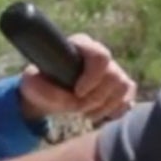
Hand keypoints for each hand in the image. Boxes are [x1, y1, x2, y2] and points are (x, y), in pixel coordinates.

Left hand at [17, 33, 136, 124]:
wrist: (49, 93)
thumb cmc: (40, 83)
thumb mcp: (33, 84)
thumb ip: (46, 89)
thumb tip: (70, 98)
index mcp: (81, 46)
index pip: (100, 55)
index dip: (92, 77)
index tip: (77, 93)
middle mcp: (101, 55)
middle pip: (114, 76)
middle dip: (95, 98)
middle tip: (77, 107)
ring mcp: (114, 71)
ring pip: (123, 87)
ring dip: (105, 106)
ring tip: (87, 113)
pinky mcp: (121, 88)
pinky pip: (128, 99)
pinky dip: (115, 111)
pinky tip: (99, 114)